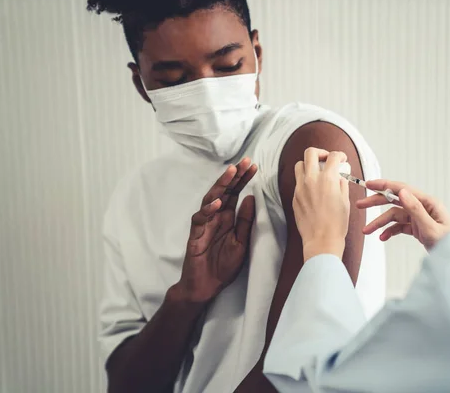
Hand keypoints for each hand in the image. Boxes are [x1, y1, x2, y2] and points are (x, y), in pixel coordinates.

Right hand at [176, 158, 257, 302]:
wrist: (206, 286)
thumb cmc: (223, 266)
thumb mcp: (242, 242)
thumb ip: (245, 221)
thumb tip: (251, 197)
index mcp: (227, 217)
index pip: (236, 193)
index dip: (244, 179)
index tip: (254, 166)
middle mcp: (216, 217)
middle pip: (224, 191)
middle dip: (234, 176)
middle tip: (245, 161)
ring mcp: (204, 224)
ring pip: (211, 199)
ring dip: (221, 186)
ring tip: (231, 173)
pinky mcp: (195, 235)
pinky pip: (200, 219)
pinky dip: (209, 210)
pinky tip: (218, 203)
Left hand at [293, 148, 349, 261]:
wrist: (321, 240)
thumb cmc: (336, 224)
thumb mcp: (345, 201)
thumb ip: (341, 184)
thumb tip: (340, 177)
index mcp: (327, 179)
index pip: (332, 156)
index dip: (339, 155)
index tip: (341, 159)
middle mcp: (311, 180)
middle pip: (310, 153)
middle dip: (320, 152)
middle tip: (326, 159)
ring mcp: (300, 188)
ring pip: (299, 165)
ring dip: (308, 165)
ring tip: (316, 172)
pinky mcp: (294, 197)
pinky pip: (297, 182)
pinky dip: (305, 180)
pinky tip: (312, 189)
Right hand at [357, 180, 449, 250]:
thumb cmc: (449, 244)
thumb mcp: (430, 228)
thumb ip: (415, 209)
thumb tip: (402, 192)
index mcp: (427, 203)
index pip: (402, 189)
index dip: (384, 186)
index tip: (369, 184)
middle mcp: (422, 208)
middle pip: (395, 201)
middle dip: (377, 203)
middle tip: (361, 205)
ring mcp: (419, 218)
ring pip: (394, 216)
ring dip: (380, 223)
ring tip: (367, 231)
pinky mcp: (417, 228)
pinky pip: (399, 226)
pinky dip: (390, 231)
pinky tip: (383, 237)